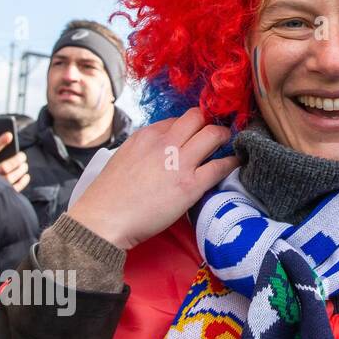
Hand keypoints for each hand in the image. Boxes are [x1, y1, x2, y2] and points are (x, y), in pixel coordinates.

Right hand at [0, 132, 29, 191]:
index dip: (0, 142)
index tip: (9, 135)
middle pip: (5, 167)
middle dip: (17, 160)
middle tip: (22, 156)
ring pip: (10, 177)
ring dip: (20, 170)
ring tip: (24, 165)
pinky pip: (13, 188)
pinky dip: (22, 182)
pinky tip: (26, 176)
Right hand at [68, 108, 238, 251]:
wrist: (102, 220)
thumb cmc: (110, 196)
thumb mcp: (124, 157)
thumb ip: (146, 149)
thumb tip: (163, 148)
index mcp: (145, 136)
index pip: (176, 119)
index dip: (189, 126)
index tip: (196, 133)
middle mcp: (164, 143)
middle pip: (197, 117)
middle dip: (209, 123)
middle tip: (216, 134)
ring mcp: (179, 162)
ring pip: (213, 134)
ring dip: (224, 137)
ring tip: (228, 143)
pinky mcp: (190, 185)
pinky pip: (220, 165)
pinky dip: (232, 162)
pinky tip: (236, 162)